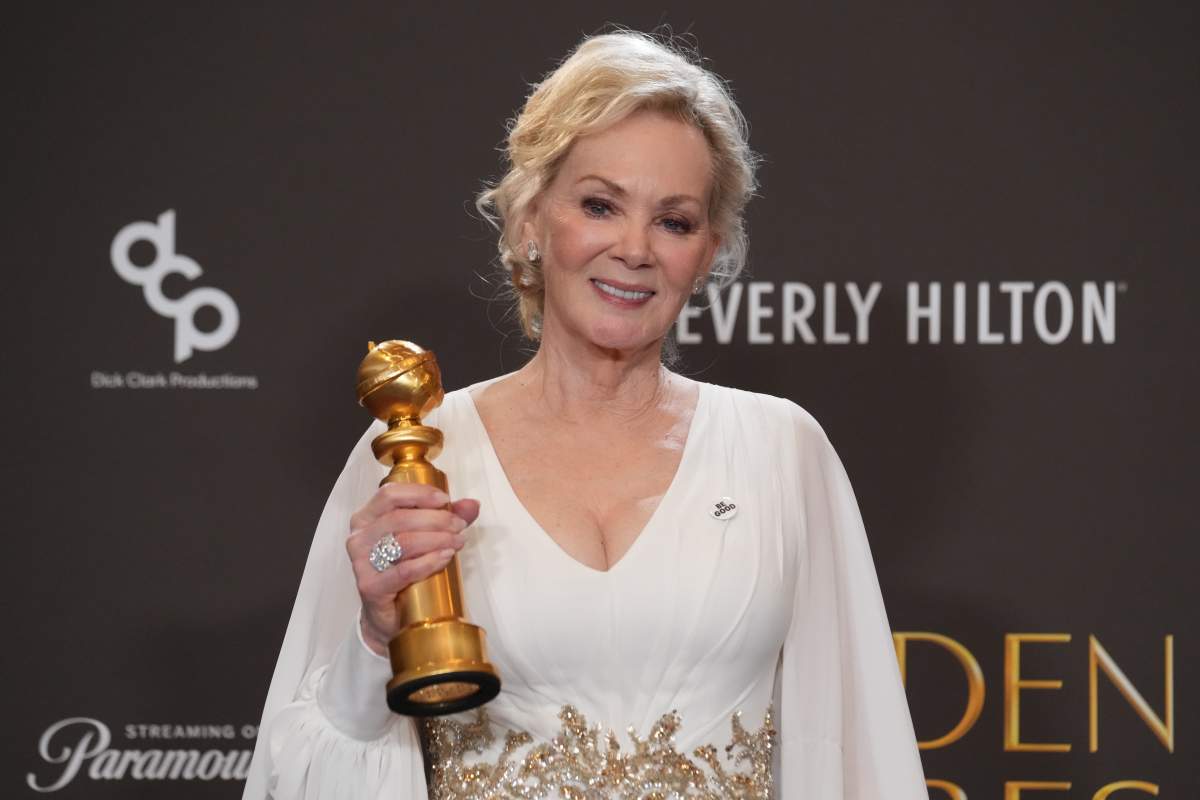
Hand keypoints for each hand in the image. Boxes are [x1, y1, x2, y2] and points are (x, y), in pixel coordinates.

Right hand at [346, 483, 480, 655]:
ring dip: (436, 539)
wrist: (388, 616)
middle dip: (436, 519)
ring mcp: (361, 563)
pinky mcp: (370, 586)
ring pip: (403, 542)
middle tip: (459, 526)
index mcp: (367, 518)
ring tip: (457, 542)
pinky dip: (428, 562)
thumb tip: (472, 505)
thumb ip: (446, 518)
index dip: (419, 494)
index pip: (389, 494)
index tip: (445, 500)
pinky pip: (403, 570)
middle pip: (399, 518)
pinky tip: (445, 557)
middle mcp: (359, 537)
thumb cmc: (402, 571)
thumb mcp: (423, 538)